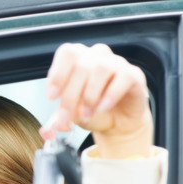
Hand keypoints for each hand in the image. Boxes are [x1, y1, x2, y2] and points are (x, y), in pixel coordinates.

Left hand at [40, 43, 152, 158]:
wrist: (117, 123)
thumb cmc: (92, 111)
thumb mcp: (70, 115)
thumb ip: (58, 120)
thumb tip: (48, 129)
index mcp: (79, 59)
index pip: (68, 53)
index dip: (57, 74)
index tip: (52, 97)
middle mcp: (98, 56)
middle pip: (81, 66)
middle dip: (70, 96)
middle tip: (67, 118)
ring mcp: (117, 63)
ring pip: (101, 68)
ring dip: (90, 96)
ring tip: (87, 114)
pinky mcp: (134, 75)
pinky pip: (124, 77)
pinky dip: (111, 95)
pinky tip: (103, 108)